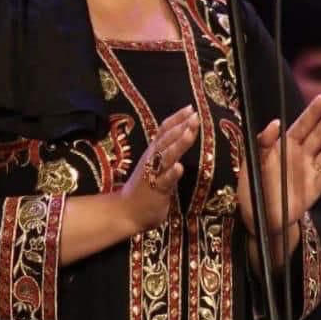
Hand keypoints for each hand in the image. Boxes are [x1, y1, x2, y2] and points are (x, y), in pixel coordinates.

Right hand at [119, 105, 198, 233]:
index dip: (177, 118)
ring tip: (189, 133)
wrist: (126, 211)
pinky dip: (172, 173)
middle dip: (181, 127)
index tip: (190, 108)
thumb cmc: (145, 188)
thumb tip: (182, 135)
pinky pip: (164, 181)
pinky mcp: (156, 190)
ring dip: (178, 144)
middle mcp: (152, 159)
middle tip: (194, 116)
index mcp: (153, 152)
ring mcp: (154, 174)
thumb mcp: (155, 165)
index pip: (165, 130)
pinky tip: (180, 168)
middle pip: (167, 139)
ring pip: (167, 156)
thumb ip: (167, 152)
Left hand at [237, 92, 320, 237]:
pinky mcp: (315, 188)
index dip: (313, 110)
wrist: (259, 219)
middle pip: (320, 133)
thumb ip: (262, 143)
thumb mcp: (252, 164)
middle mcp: (301, 154)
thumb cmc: (253, 188)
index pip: (302, 124)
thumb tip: (275, 123)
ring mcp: (310, 170)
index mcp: (285, 145)